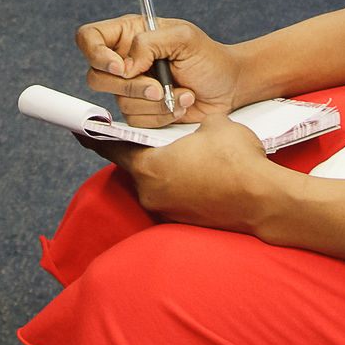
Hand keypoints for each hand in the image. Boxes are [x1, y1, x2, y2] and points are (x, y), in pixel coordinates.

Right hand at [77, 14, 245, 127]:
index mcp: (129, 34)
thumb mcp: (185, 38)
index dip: (95, 54)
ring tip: (182, 93)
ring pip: (119, 102)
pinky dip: (161, 115)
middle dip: (131, 87)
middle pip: (96, 77)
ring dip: (155, 102)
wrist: (228, 88)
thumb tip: (125, 66)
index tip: (120, 67)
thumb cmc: (208, 57)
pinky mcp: (142, 111)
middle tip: (159, 87)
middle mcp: (124, 61)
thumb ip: (150, 43)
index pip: (89, 38)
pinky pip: (135, 120)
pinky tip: (181, 104)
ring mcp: (131, 88)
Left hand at [85, 112, 276, 232]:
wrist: (264, 200)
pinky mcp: (184, 221)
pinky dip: (178, 184)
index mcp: (149, 167)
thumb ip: (192, 124)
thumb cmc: (236, 159)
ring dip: (162, 168)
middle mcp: (151, 193)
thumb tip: (194, 130)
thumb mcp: (213, 125)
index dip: (96, 136)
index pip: (112, 148)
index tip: (79, 129)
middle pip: (134, 167)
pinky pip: (172, 196)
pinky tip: (197, 173)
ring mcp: (167, 211)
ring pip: (154, 182)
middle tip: (142, 134)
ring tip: (180, 153)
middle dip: (139, 151)